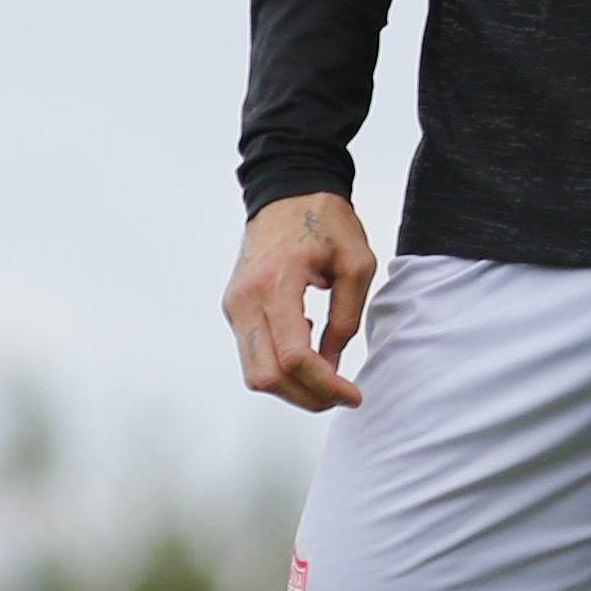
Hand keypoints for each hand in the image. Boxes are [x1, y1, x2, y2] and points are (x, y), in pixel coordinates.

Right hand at [226, 193, 377, 410]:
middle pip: (266, 377)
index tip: (352, 394)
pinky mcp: (234, 308)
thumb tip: (333, 364)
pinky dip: (279, 365)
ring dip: (292, 387)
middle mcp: (246, 299)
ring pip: (254, 373)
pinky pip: (251, 354)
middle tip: (340, 396)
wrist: (288, 193)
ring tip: (327, 373)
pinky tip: (307, 346)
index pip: (293, 357)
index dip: (325, 385)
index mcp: (276, 283)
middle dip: (306, 397)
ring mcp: (234, 305)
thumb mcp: (357, 265)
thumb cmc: (327, 222)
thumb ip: (346, 318)